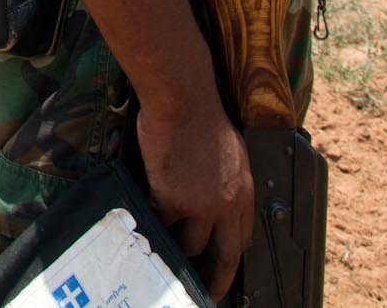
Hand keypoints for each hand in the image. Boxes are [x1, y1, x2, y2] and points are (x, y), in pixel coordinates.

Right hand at [138, 95, 252, 298]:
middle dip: (215, 280)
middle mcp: (227, 204)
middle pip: (225, 256)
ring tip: (165, 259)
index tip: (222, 266)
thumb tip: (219, 200)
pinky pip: (160, 224)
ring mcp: (200, 204)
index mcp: (244, 191)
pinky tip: (142, 228)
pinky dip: (150, 227)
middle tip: (206, 293)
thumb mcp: (231, 152)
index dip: (232, 256)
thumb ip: (227, 181)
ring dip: (177, 252)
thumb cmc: (202, 115)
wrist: (183, 99)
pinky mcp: (172, 198)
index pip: (244, 238)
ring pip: (190, 246)